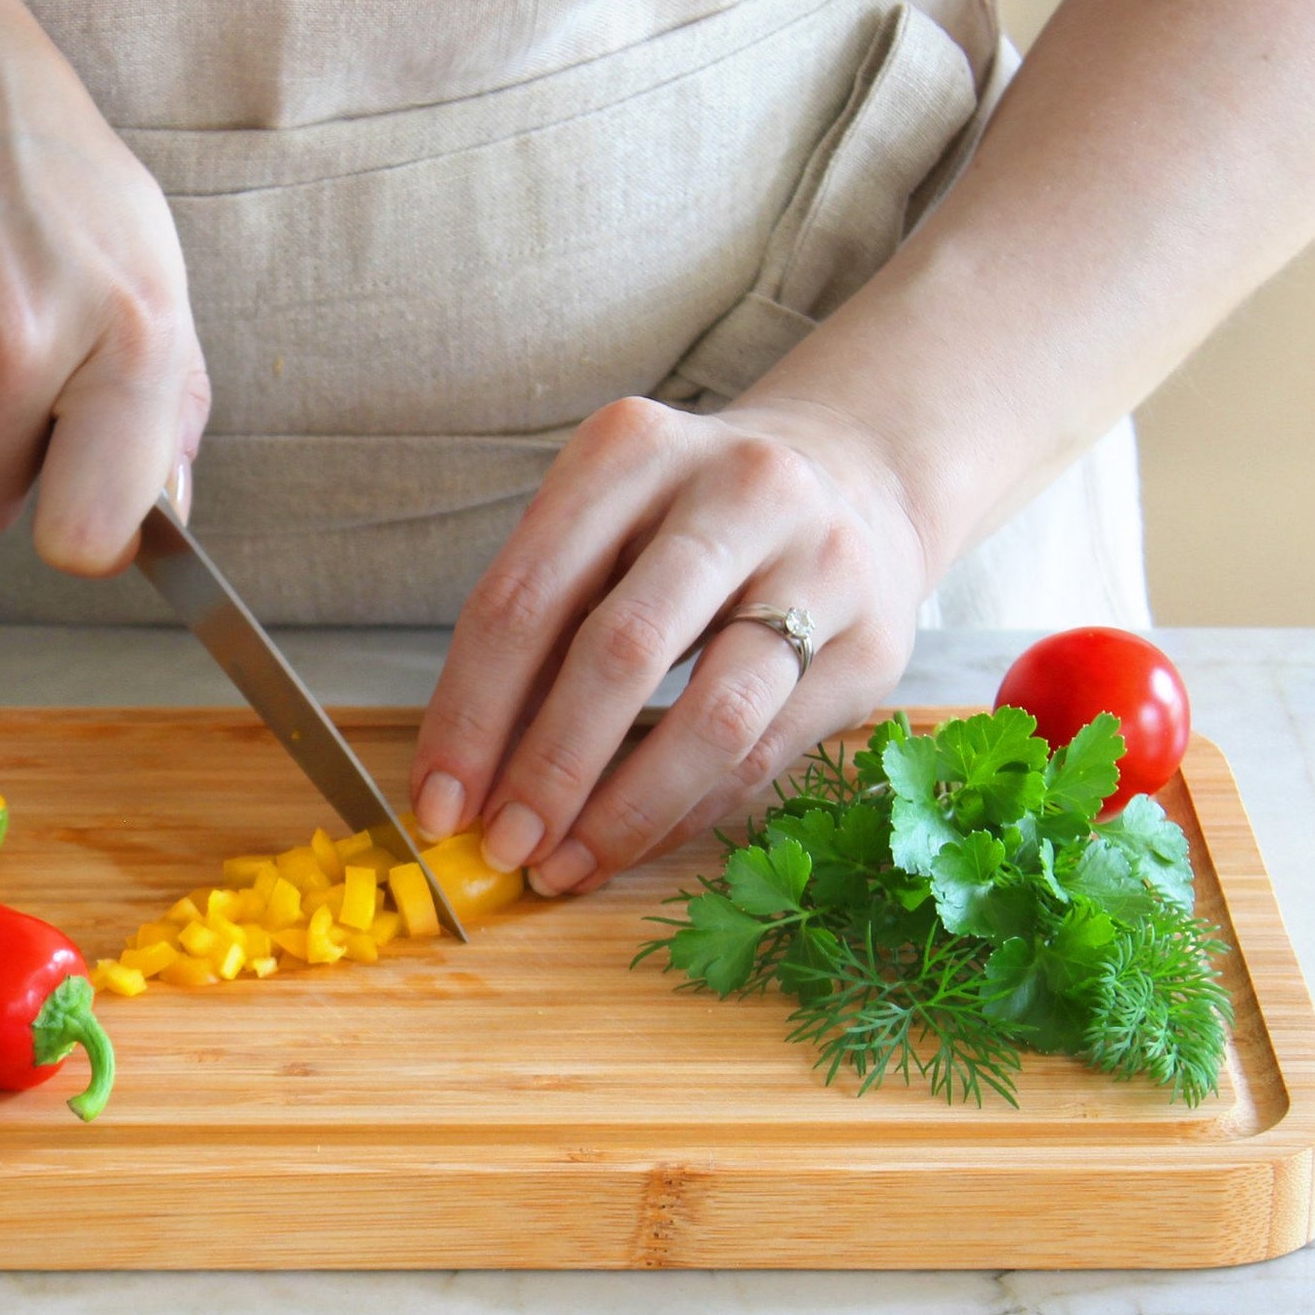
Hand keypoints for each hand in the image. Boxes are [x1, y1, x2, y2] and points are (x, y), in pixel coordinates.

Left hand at [408, 395, 932, 893]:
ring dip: (624, 812)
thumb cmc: (687, 520)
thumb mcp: (603, 529)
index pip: (525, 597)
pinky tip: (632, 845)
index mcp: (633, 448)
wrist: (857, 475)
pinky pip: (766, 754)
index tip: (437, 804)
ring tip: (563, 866)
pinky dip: (686, 813)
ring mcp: (824, 563)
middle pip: (620, 650)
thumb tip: (467, 780)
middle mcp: (739, 489)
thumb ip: (537, 633)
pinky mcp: (877, 645)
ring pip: (713, 716)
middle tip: (502, 847)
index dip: (469, 713)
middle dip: (547, 769)